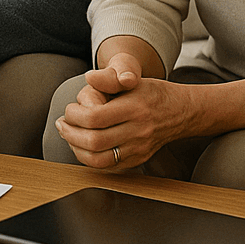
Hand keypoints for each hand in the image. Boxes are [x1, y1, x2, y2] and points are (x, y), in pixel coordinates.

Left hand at [53, 56, 192, 171]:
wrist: (181, 112)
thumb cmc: (153, 93)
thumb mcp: (133, 79)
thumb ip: (109, 79)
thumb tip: (88, 78)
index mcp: (134, 108)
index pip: (95, 117)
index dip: (74, 115)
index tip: (69, 110)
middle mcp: (137, 131)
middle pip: (94, 141)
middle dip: (70, 133)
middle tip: (62, 124)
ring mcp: (138, 149)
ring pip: (99, 159)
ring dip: (76, 148)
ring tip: (69, 135)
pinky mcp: (137, 160)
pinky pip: (108, 166)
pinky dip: (89, 158)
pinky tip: (82, 146)